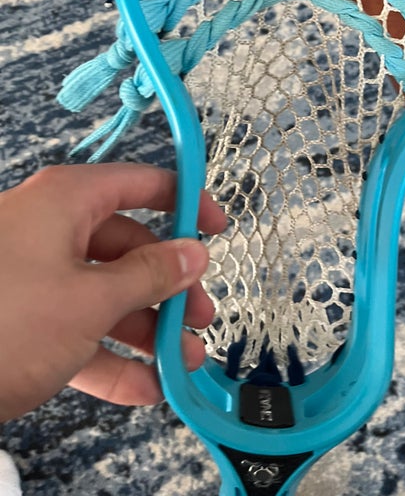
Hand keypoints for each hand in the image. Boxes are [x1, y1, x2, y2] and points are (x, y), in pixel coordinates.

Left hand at [0, 163, 225, 420]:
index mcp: (66, 202)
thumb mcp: (90, 298)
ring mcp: (33, 276)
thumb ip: (150, 275)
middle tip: (198, 315)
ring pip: (105, 293)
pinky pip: (76, 329)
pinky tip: (143, 386)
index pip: (141, 184)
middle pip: (128, 247)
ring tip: (179, 360)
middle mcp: (50, 230)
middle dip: (168, 286)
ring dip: (145, 329)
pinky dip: (109, 357)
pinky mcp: (20, 320)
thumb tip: (192, 254)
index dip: (185, 202)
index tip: (217, 225)